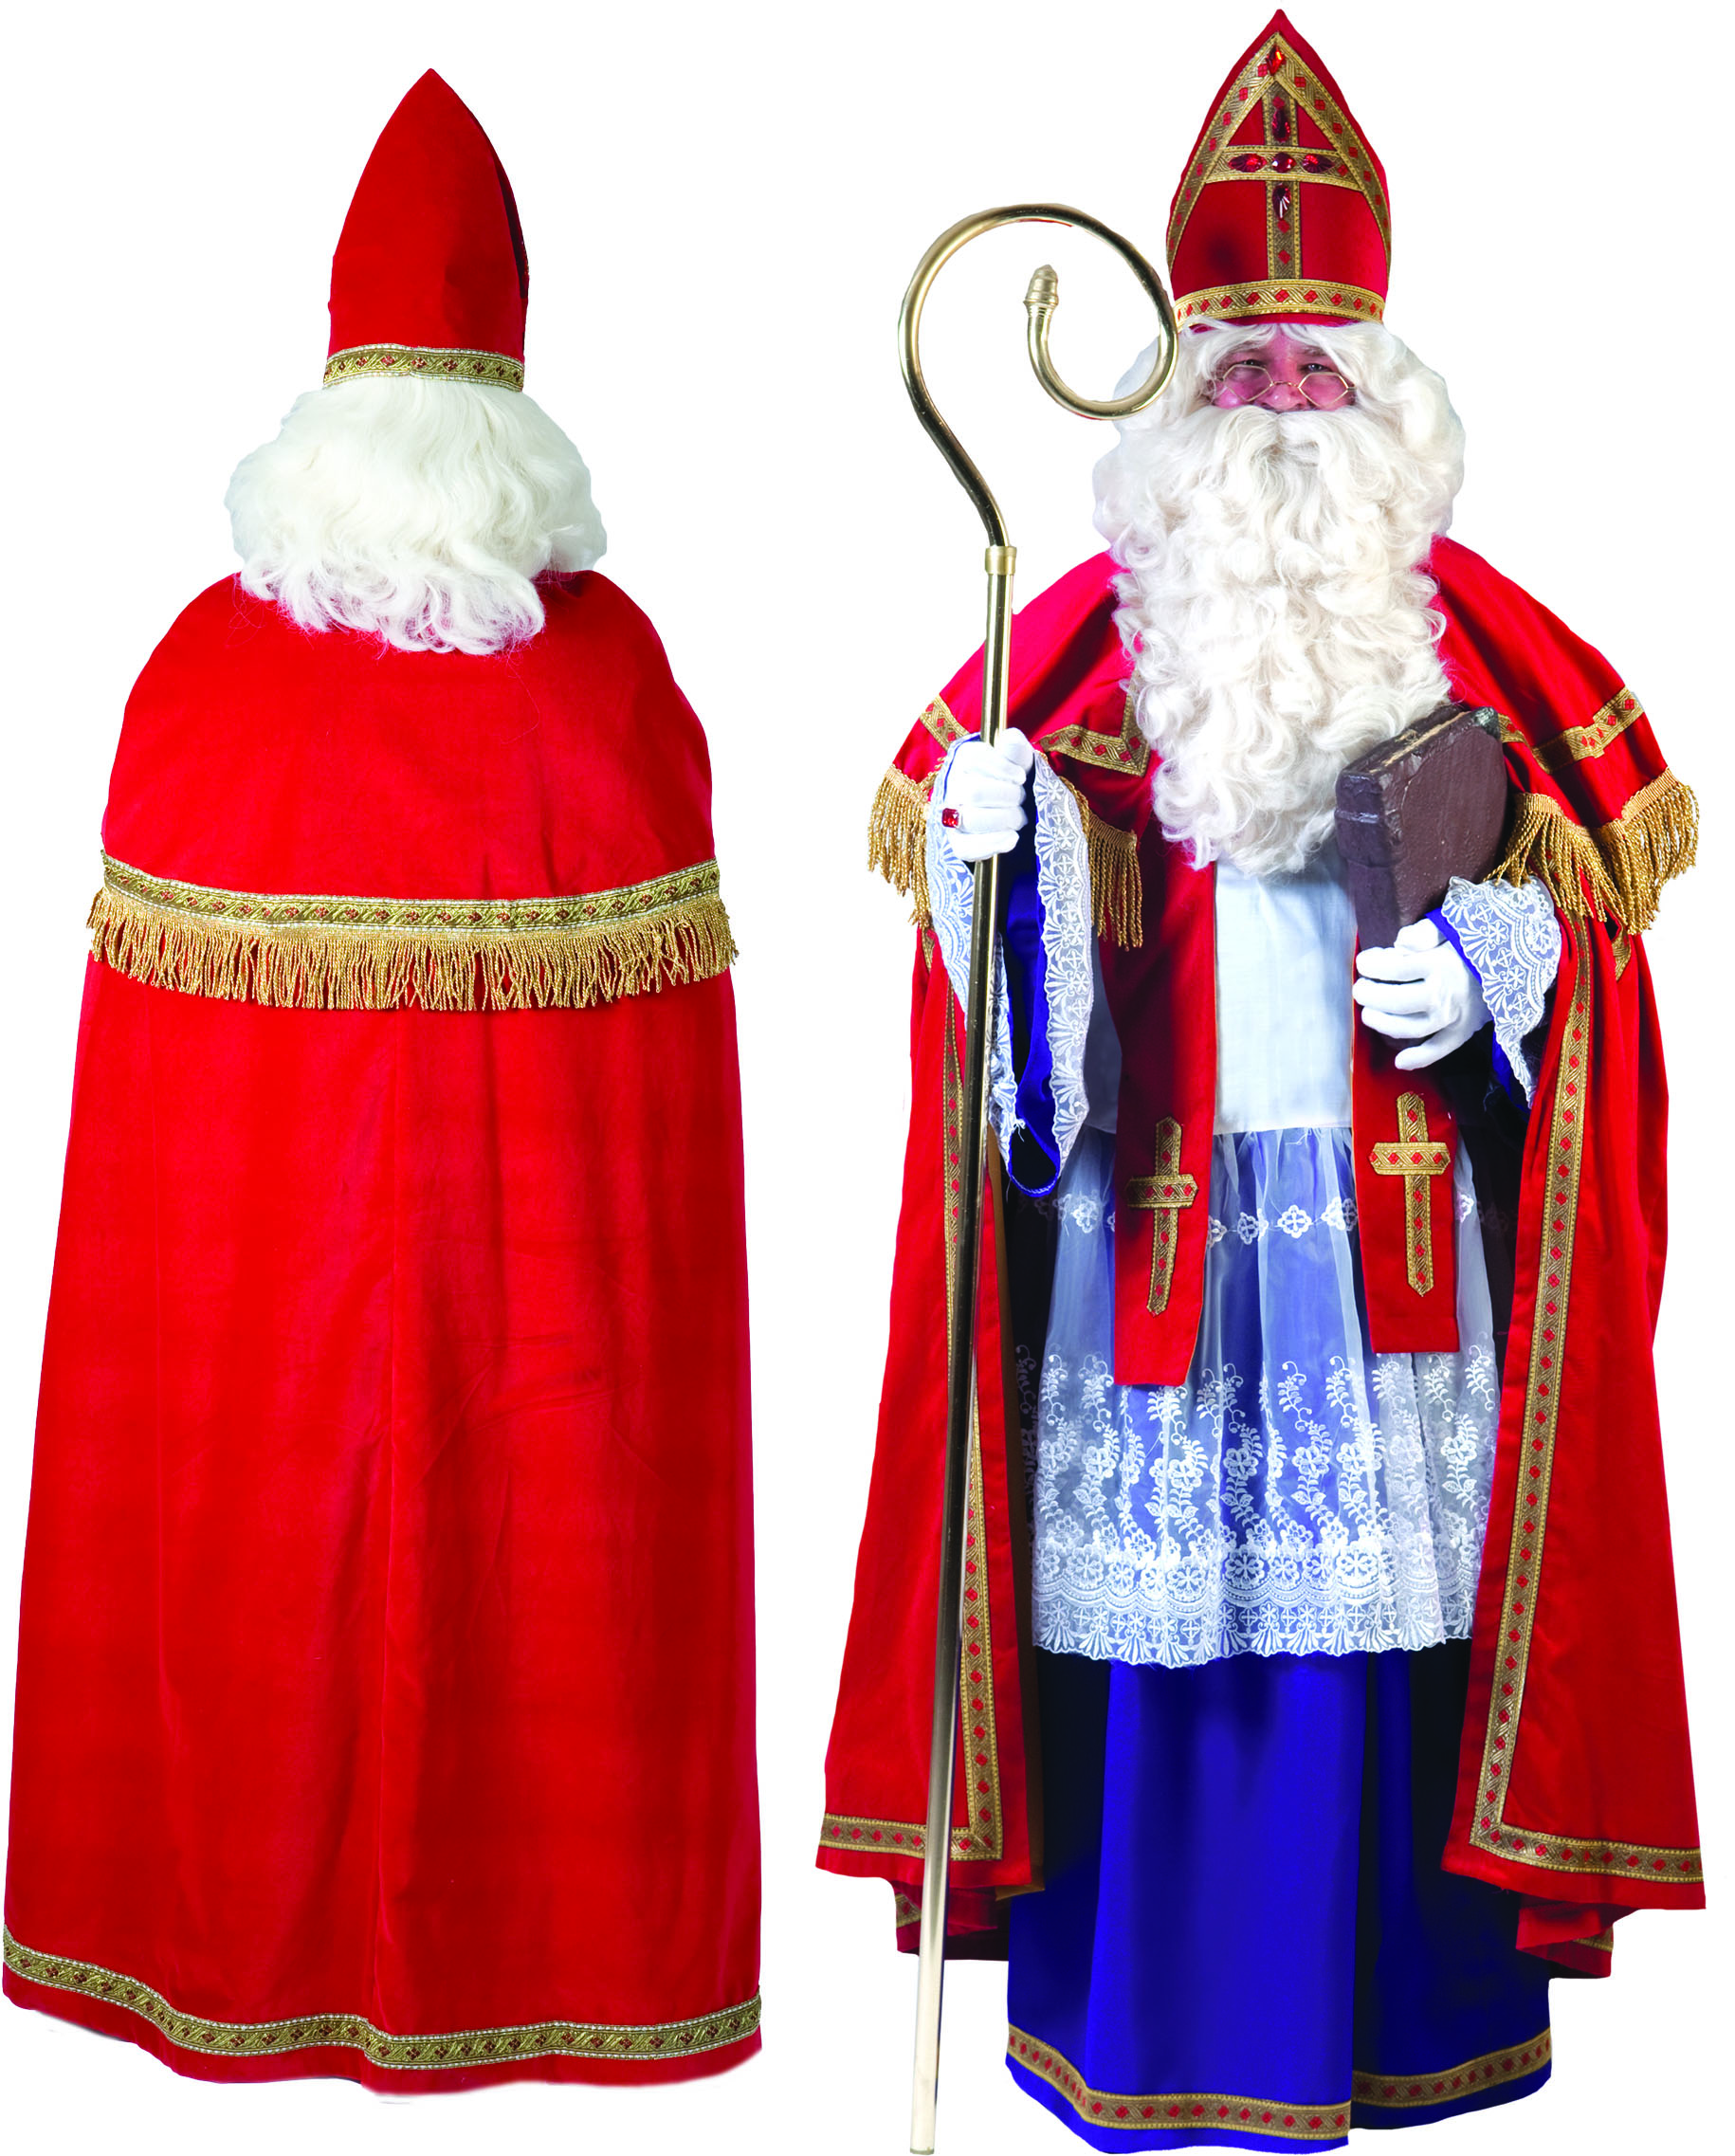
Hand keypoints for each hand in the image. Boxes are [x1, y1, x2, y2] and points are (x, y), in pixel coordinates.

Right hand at [936, 729, 1035, 861]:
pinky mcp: (957, 842)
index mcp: (964, 760)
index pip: (973, 758)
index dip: (1001, 768)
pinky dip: (993, 843)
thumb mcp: (1022, 762)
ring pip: (971, 819)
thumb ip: (1016, 749)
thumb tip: (1009, 739)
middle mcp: (952, 786)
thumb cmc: (1017, 783)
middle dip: (1008, 797)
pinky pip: (966, 847)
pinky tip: (1012, 838)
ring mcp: (951, 815)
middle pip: (974, 791)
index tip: (1021, 777)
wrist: (1019, 813)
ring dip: (1005, 819)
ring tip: (1019, 818)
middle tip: (1022, 798)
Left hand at [1353, 917, 1489, 1070]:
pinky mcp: (1462, 1032)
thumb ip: (1426, 932)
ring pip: (1410, 1028)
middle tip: (1360, 989)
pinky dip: (1419, 1058)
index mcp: (1441, 964)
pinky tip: (1399, 1061)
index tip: (1363, 962)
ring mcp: (1453, 1017)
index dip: (1371, 966)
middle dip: (1370, 996)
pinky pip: (1439, 1050)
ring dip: (1383, 1024)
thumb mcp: (1455, 926)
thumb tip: (1401, 942)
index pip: (1394, 969)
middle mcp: (1445, 994)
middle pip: (1397, 1001)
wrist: (1519, 962)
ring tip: (1369, 1014)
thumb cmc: (1478, 943)